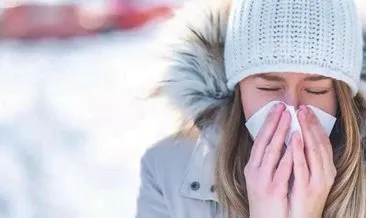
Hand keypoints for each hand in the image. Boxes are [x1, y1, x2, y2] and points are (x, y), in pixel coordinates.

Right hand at [244, 103, 292, 217]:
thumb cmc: (264, 199)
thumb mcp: (259, 177)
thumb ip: (264, 161)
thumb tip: (274, 141)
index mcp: (252, 166)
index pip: (259, 140)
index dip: (268, 123)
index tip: (276, 109)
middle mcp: (255, 170)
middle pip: (264, 142)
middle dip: (274, 122)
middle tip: (283, 106)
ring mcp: (263, 179)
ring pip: (272, 151)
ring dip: (280, 133)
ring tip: (289, 117)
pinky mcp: (273, 189)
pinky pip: (282, 168)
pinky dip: (288, 154)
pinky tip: (294, 142)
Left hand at [289, 106, 335, 217]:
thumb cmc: (300, 197)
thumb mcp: (306, 175)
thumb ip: (304, 158)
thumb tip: (296, 138)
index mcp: (325, 168)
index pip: (321, 141)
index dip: (314, 124)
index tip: (305, 109)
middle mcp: (325, 172)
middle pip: (319, 142)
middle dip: (311, 123)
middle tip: (302, 107)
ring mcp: (318, 180)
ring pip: (314, 151)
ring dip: (307, 131)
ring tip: (300, 115)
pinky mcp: (308, 188)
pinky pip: (303, 166)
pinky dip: (299, 150)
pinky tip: (295, 137)